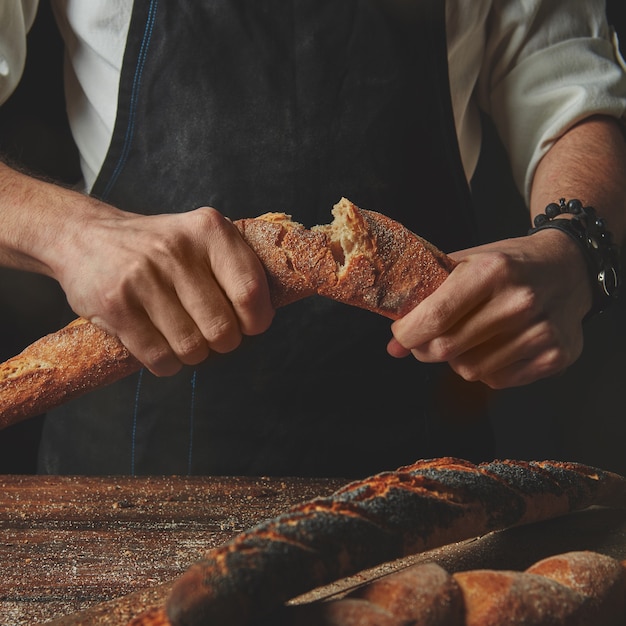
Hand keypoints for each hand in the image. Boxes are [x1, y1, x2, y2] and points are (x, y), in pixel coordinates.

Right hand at [53, 205, 274, 375]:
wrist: (86, 237)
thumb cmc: (158, 246)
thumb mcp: (200, 236)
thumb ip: (235, 266)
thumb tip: (265, 314)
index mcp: (208, 230)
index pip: (250, 291)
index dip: (257, 320)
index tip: (250, 325)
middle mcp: (175, 250)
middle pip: (222, 329)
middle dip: (222, 341)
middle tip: (212, 332)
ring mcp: (142, 277)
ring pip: (191, 348)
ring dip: (193, 354)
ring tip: (184, 336)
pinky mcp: (114, 305)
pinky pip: (159, 357)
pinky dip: (167, 364)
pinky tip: (163, 347)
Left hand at [387, 229, 592, 388]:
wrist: (570, 268)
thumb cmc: (511, 265)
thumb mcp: (468, 263)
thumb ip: (427, 298)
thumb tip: (394, 346)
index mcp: (493, 270)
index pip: (435, 316)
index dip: (408, 332)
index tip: (400, 333)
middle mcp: (519, 301)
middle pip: (447, 349)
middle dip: (424, 349)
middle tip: (425, 340)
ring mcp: (539, 332)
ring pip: (469, 370)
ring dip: (456, 360)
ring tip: (467, 337)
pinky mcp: (554, 356)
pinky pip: (497, 380)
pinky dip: (485, 368)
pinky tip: (494, 346)